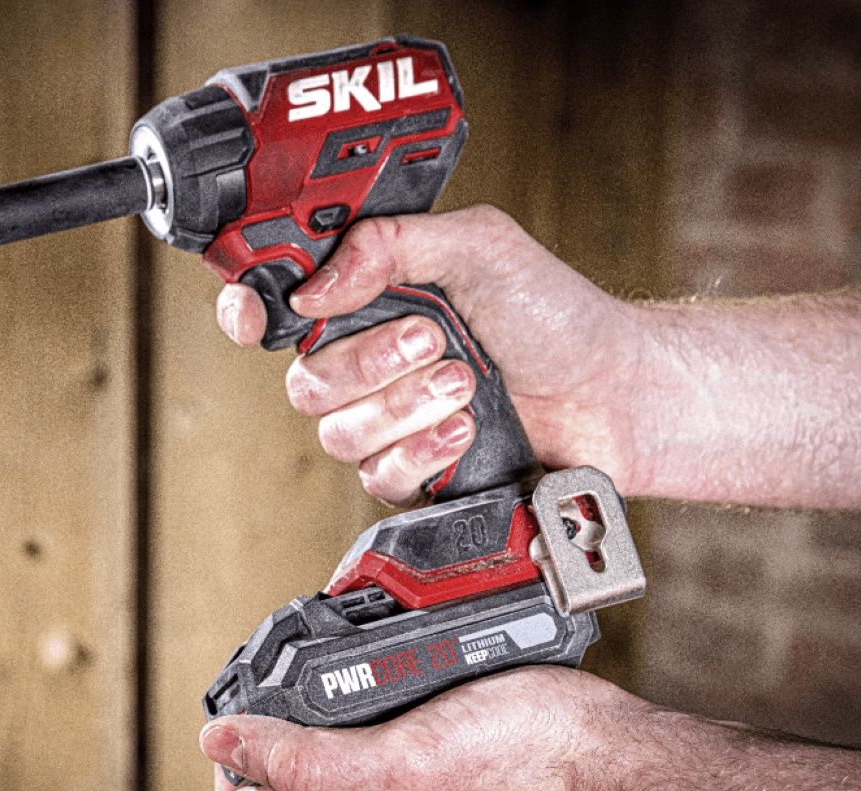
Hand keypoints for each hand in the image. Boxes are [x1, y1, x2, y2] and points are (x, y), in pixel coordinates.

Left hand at [198, 666, 644, 790]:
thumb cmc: (515, 754)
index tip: (234, 699)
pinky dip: (351, 687)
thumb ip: (309, 760)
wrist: (593, 746)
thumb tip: (221, 744)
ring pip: (318, 742)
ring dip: (301, 701)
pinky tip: (365, 658)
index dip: (226, 751)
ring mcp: (397, 768)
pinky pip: (367, 717)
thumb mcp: (401, 759)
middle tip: (268, 667)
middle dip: (258, 719)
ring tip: (305, 656)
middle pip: (275, 768)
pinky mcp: (428, 738)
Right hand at [216, 205, 646, 505]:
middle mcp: (370, 359)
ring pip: (336, 432)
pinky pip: (377, 475)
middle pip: (303, 379)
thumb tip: (313, 287)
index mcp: (371, 297)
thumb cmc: (555, 314)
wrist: (612, 392)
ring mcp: (390, 419)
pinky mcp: (415, 471)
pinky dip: (422, 450)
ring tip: (465, 384)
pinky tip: (466, 430)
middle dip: (369, 362)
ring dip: (403, 407)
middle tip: (434, 340)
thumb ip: (389, 244)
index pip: (278, 307)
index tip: (259, 317)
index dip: (249, 313)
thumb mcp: (478, 245)